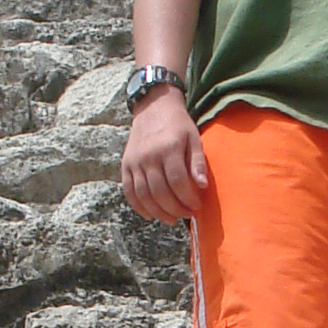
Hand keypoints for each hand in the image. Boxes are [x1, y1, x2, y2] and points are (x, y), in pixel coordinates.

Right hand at [121, 87, 208, 225]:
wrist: (153, 107)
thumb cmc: (178, 125)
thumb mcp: (193, 138)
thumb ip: (198, 162)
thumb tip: (202, 186)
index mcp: (168, 148)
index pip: (178, 182)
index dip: (188, 198)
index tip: (196, 206)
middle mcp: (149, 156)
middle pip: (160, 192)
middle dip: (175, 209)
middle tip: (185, 215)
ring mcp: (135, 161)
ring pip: (144, 195)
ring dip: (158, 212)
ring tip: (171, 219)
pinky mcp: (125, 164)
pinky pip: (129, 190)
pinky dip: (138, 206)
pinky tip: (150, 215)